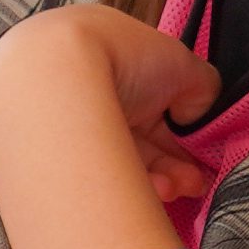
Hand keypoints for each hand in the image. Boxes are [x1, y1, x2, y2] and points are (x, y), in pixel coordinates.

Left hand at [0, 2, 217, 182]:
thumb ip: (200, 87)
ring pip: (117, 156)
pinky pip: (93, 172)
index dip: (182, 129)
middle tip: (194, 183)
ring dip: (157, 177)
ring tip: (174, 191)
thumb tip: (198, 113)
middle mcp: (85, 85)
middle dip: (173, 162)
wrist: (50, 80)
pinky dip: (124, 184)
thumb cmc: (116, 58)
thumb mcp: (179, 64)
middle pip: (137, 133)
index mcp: (112, 56)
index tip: (200, 155)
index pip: (153, 99)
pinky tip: (149, 193)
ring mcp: (64, 118)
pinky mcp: (47, 152)